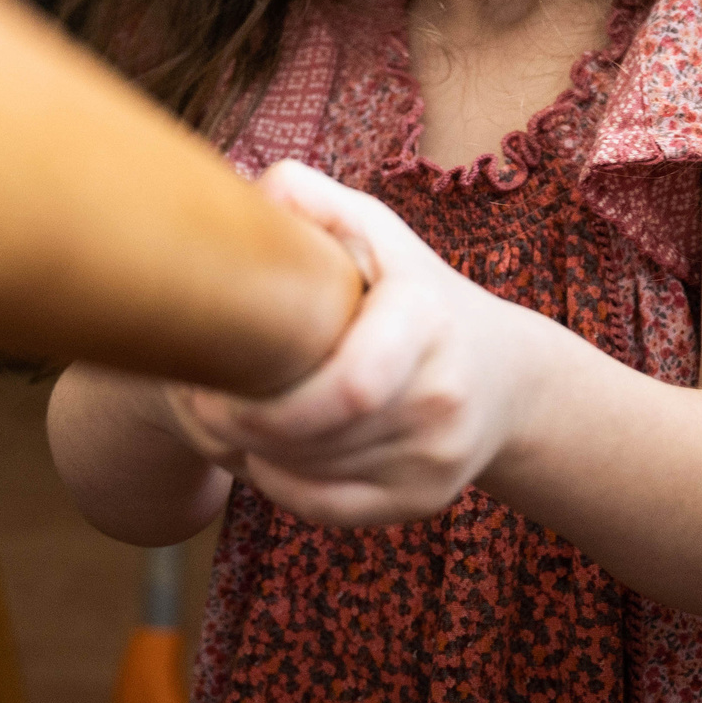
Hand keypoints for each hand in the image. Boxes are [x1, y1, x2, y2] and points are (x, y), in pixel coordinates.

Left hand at [164, 159, 539, 528]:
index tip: (214, 377)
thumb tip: (256, 194)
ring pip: (313, 474)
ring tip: (219, 419)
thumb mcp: (379, 233)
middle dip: (239, 425)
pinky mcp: (424, 500)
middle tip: (195, 400)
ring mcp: (438, 457)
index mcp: (427, 321)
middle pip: (316, 435)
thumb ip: (314, 202)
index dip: (272, 399)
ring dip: (251, 454)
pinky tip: (261, 453)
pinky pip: (326, 508)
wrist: (506, 376)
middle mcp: (443, 397)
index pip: (354, 384)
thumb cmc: (417, 294)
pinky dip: (279, 485)